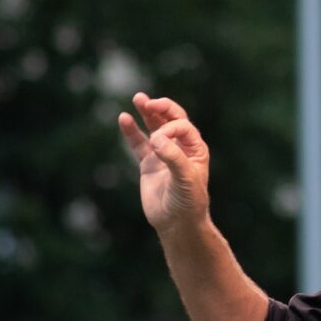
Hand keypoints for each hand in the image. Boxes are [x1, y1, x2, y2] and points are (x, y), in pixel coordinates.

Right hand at [118, 92, 210, 232]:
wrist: (177, 223)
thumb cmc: (189, 201)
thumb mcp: (186, 178)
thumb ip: (173, 157)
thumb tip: (156, 138)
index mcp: (196, 148)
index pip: (182, 126)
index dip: (170, 128)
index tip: (158, 140)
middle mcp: (180, 148)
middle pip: (171, 120)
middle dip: (161, 108)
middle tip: (147, 100)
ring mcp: (163, 154)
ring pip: (154, 127)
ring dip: (147, 113)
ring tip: (138, 98)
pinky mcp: (149, 164)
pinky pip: (138, 143)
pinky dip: (132, 131)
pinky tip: (124, 118)